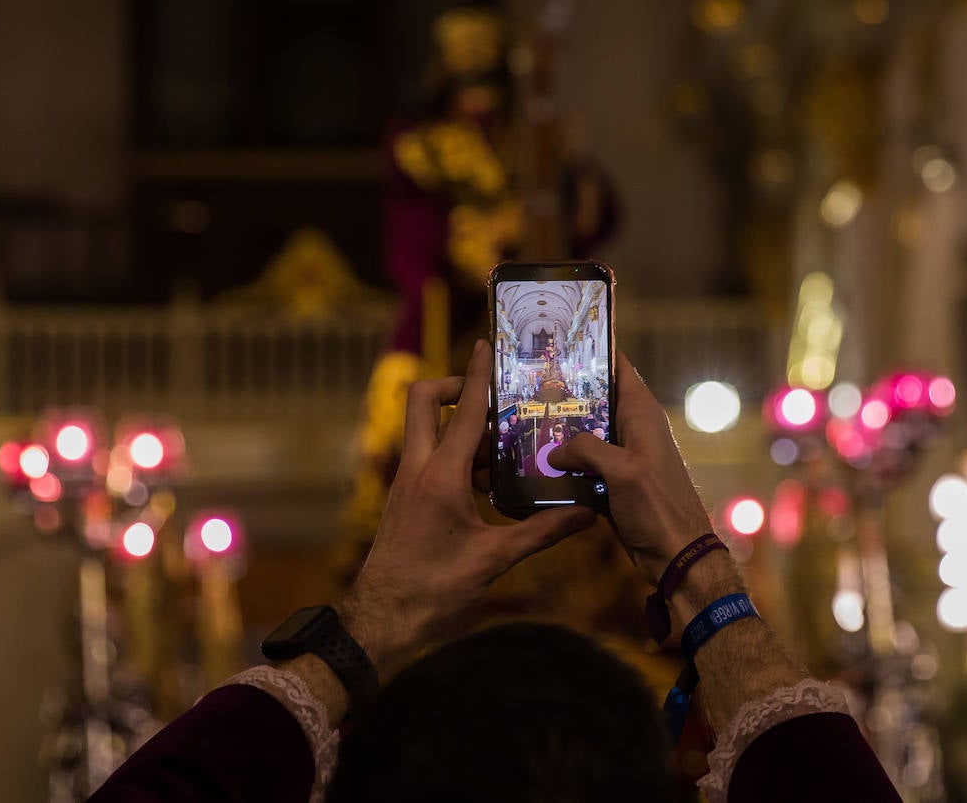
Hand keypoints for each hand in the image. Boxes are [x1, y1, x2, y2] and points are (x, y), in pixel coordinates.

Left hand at [341, 339, 595, 677]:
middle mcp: (418, 469)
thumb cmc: (433, 592)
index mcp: (440, 476)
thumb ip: (540, 532)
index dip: (476, 374)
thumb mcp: (493, 560)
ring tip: (506, 448)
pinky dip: (457, 459)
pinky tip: (491, 484)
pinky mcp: (405, 500)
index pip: (461, 410)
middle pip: (422, 402)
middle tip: (489, 396)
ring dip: (462, 431)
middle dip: (452, 387)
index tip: (487, 344)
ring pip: (428, 433)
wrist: (381, 621)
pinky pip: (430, 461)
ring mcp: (407, 484)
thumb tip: (586, 515)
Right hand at [548, 350, 714, 585]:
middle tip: (525, 383)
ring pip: (585, 434)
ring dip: (560, 432)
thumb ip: (588, 450)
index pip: (619, 368)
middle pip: (596, 400)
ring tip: (522, 420)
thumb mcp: (623, 471)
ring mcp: (622, 458)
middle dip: (565, 393)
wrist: (677, 557)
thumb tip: (556, 451)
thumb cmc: (659, 508)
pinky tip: (535, 464)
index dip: (594, 351)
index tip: (561, 340)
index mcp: (643, 415)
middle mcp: (633, 431)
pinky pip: (583, 466)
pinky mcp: (612, 484)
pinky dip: (564, 465)